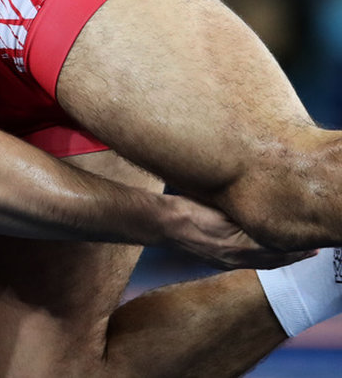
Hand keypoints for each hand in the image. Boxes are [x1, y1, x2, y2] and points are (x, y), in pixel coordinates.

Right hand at [169, 195, 314, 269]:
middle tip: (311, 252)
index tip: (312, 245)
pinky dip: (262, 260)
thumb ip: (247, 217)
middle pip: (274, 261)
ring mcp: (226, 262)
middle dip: (294, 257)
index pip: (278, 252)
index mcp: (241, 247)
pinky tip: (261, 255)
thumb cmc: (188, 211)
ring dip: (280, 260)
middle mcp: (236, 259)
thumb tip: (268, 218)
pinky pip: (248, 263)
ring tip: (292, 255)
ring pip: (262, 264)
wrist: (162, 223)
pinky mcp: (216, 260)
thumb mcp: (223, 210)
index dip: (297, 250)